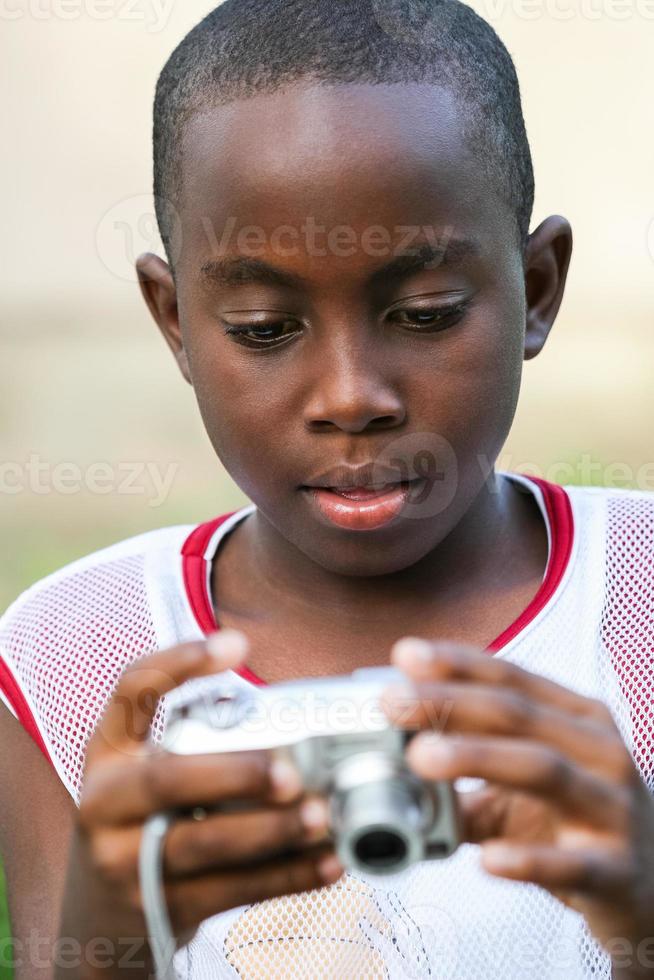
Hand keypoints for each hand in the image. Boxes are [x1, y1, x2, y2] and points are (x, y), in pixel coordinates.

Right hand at [57, 633, 342, 979]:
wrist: (98, 916)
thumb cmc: (143, 823)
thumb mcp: (144, 775)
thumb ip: (195, 745)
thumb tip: (296, 721)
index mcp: (107, 753)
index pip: (132, 691)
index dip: (179, 663)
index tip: (236, 643)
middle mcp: (105, 803)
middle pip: (166, 783)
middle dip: (233, 774)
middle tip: (289, 773)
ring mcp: (125, 862)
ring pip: (202, 846)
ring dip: (271, 832)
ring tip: (322, 816)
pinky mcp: (158, 910)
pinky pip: (231, 892)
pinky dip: (286, 877)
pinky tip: (328, 863)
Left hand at [383, 638, 653, 977]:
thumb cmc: (580, 822)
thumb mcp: (522, 789)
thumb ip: (464, 775)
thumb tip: (392, 759)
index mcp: (576, 719)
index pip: (511, 677)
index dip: (456, 663)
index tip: (404, 655)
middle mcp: (599, 751)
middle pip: (517, 714)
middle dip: (449, 702)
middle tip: (393, 702)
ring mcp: (613, 808)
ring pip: (542, 769)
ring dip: (476, 757)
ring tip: (420, 756)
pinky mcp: (617, 870)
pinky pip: (571, 863)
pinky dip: (528, 860)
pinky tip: (488, 859)